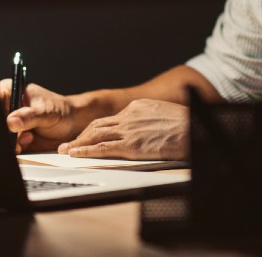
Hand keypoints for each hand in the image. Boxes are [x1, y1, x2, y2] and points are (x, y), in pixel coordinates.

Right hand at [0, 79, 83, 153]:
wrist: (72, 125)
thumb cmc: (60, 111)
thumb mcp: (46, 112)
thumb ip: (29, 117)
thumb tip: (11, 122)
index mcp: (12, 90)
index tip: (6, 120)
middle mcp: (7, 107)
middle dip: (5, 128)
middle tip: (15, 133)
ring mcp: (10, 124)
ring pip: (2, 134)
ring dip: (12, 140)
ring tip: (29, 137)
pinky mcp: (14, 138)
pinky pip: (9, 145)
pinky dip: (16, 147)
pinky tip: (29, 141)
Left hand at [58, 99, 188, 160]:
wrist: (194, 130)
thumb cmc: (186, 125)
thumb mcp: (164, 114)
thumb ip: (149, 119)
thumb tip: (144, 128)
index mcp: (138, 106)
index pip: (111, 119)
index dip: (97, 129)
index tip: (88, 135)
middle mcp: (129, 115)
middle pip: (99, 125)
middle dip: (82, 135)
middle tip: (69, 144)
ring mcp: (128, 130)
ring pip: (96, 135)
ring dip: (79, 143)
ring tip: (67, 150)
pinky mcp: (130, 145)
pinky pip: (102, 148)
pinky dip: (86, 151)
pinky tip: (77, 154)